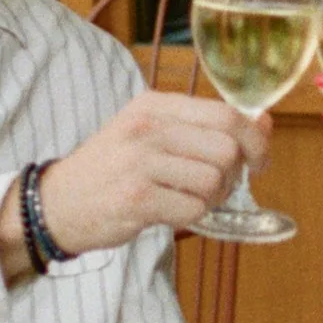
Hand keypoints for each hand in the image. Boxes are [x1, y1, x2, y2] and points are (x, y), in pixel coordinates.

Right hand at [40, 90, 264, 252]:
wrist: (57, 203)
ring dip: (210, 199)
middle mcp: (148, 127)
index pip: (226, 114)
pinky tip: (170, 212)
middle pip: (227, 149)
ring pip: (214, 182)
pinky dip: (191, 217)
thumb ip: (206, 126)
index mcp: (154, 104)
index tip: (260, 161)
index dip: (255, 140)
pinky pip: (194, 210)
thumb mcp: (154, 133)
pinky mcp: (136, 199)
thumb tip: (265, 122)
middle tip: (216, 187)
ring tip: (185, 199)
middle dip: (233, 175)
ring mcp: (140, 163)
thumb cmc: (112, 168)